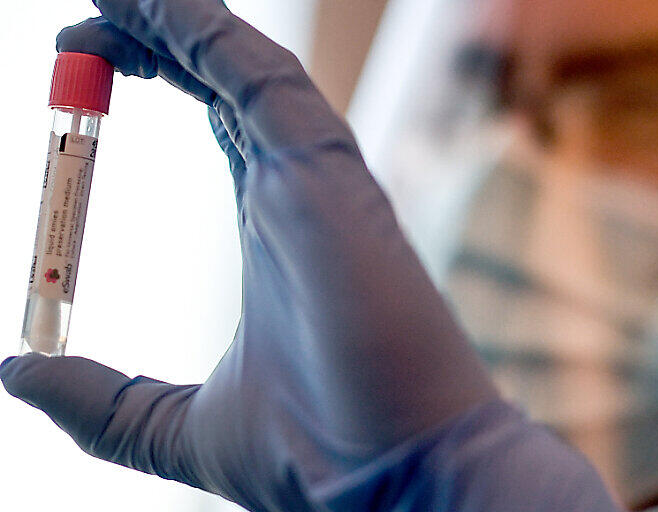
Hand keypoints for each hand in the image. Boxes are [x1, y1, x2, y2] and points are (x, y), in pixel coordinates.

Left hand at [2, 1, 520, 508]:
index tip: (83, 78)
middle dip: (155, 39)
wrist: (393, 478)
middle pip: (225, 81)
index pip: (217, 122)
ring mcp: (315, 177)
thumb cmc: (316, 455)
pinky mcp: (326, 171)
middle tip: (80, 30)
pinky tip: (144, 6)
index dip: (159, 78)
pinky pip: (259, 74)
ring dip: (174, 20)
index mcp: (271, 231)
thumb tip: (19, 372)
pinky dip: (202, 29)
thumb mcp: (171, 426)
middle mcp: (297, 190)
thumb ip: (99, 399)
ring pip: (243, 63)